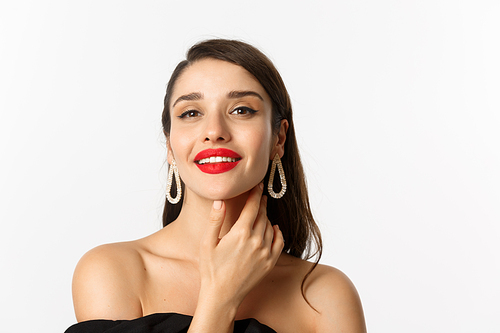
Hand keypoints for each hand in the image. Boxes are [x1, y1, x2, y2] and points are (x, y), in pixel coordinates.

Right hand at [198, 183, 284, 307]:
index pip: (252, 207)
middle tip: (260, 195)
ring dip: (266, 217)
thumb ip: (215, 220)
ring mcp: (265, 252)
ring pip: (270, 227)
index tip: (258, 185)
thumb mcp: (207, 243)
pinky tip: (274, 228)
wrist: (222, 296)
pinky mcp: (270, 263)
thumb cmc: (211, 269)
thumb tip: (220, 200)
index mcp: (240, 233)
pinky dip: (278, 232)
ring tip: (262, 212)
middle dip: (261, 203)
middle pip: (262, 215)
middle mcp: (256, 241)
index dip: (255, 194)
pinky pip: (279, 242)